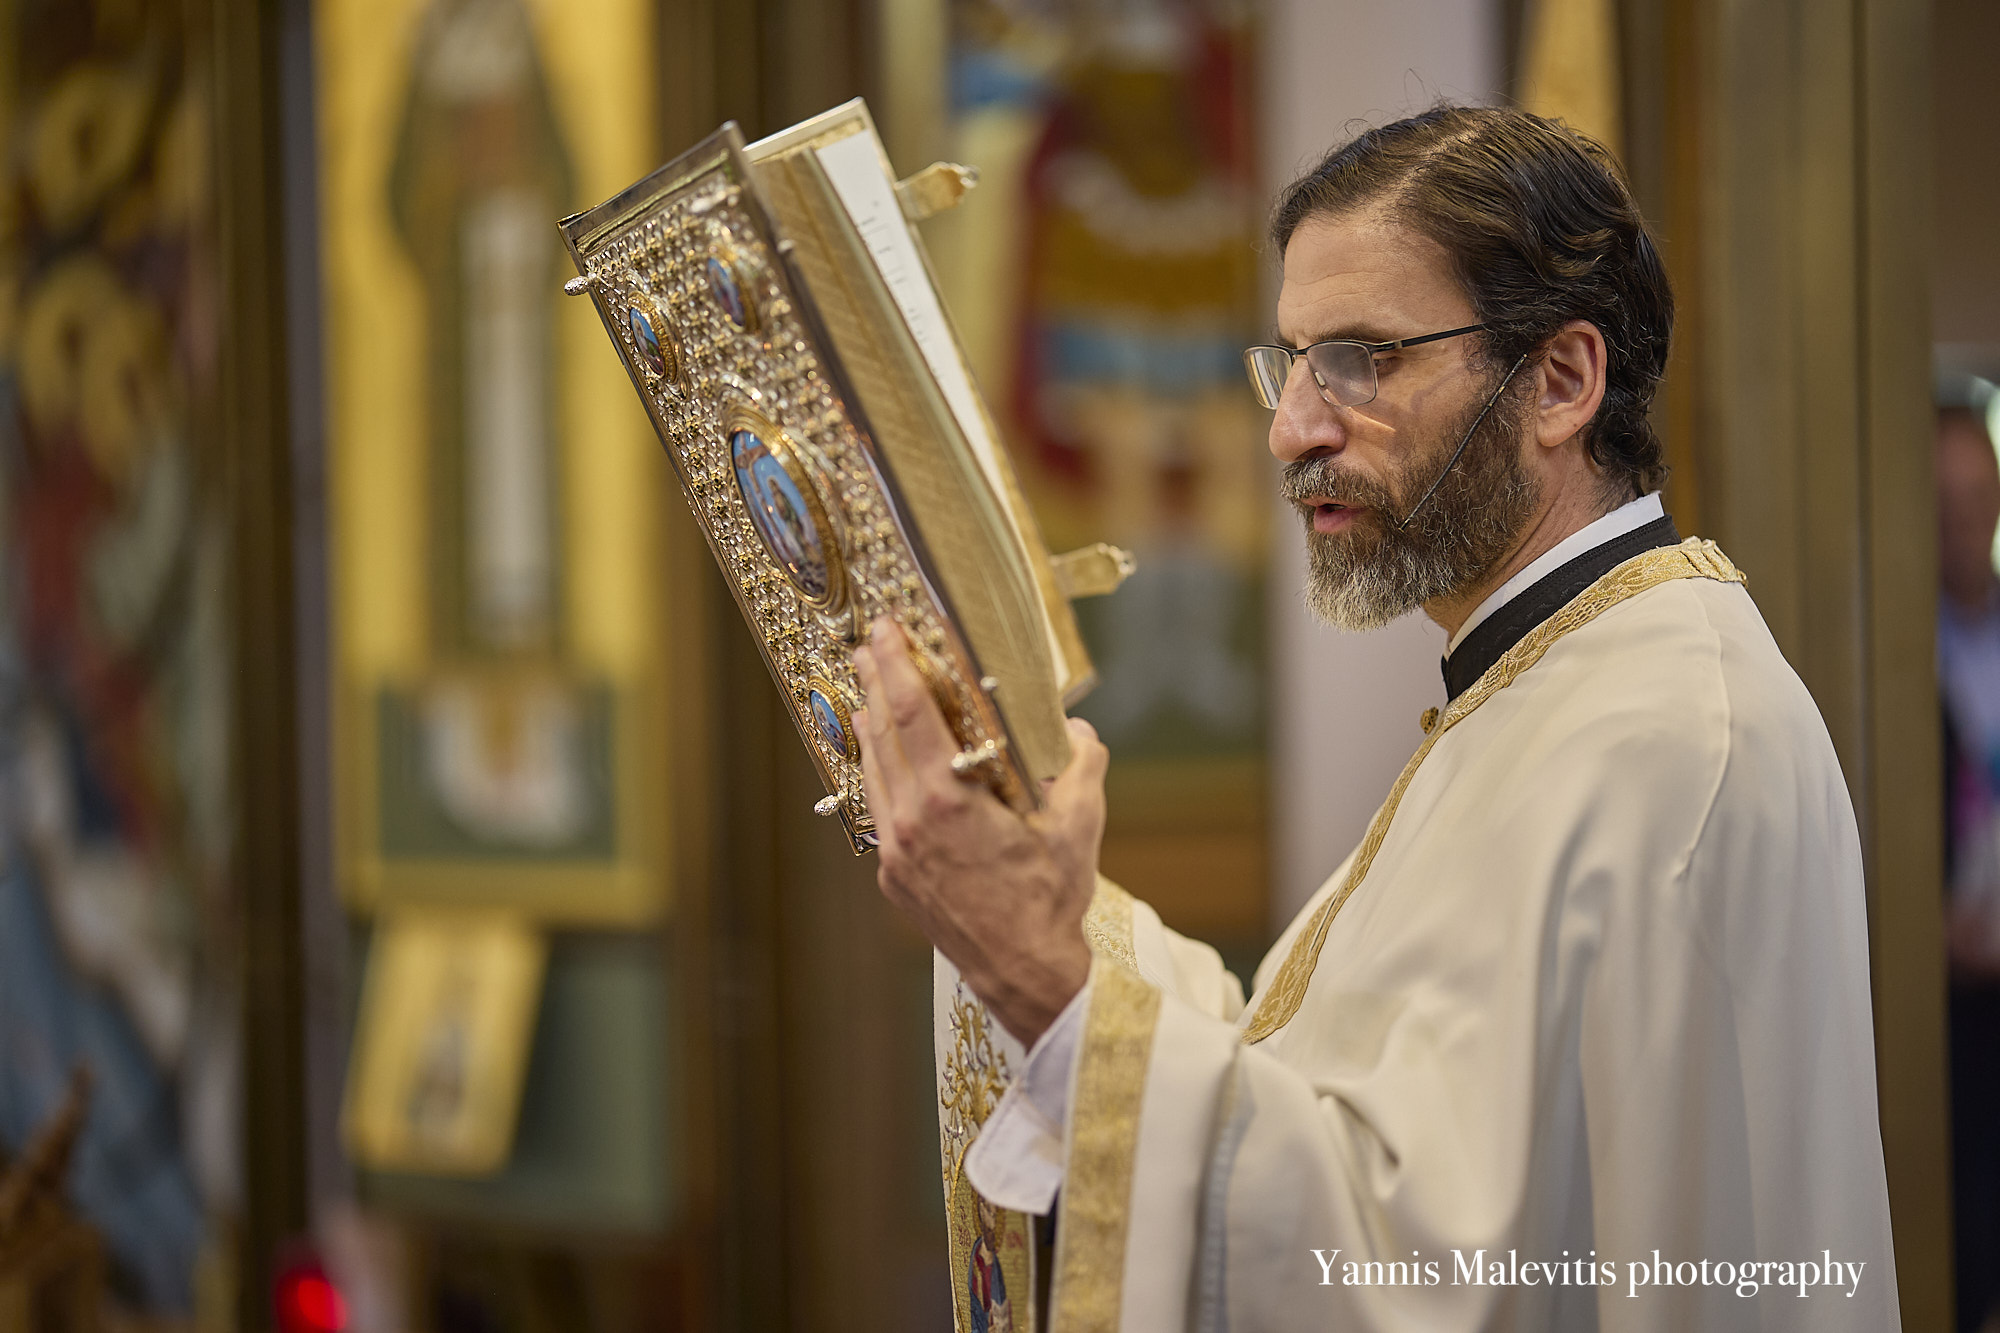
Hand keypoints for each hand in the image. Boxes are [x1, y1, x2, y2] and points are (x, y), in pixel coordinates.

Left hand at [852, 616, 1104, 1044]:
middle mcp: (911, 821)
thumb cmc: (1050, 897)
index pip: (912, 714)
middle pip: (882, 735)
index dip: (894, 667)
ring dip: (872, 727)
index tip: (884, 632)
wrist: (1023, 970)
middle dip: (874, 685)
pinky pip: (880, 809)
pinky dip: (880, 774)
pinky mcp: (892, 876)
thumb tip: (1076, 728)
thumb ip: (1082, 764)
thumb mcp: (1079, 824)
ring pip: (874, 772)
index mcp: (949, 800)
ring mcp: (895, 851)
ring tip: (869, 694)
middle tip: (869, 646)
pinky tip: (886, 761)